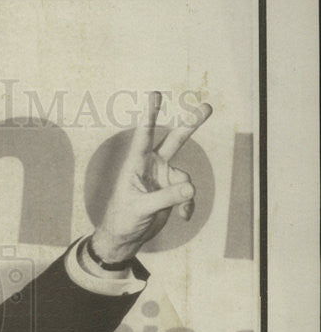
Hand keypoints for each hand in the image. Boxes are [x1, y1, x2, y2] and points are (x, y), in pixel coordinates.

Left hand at [92, 91, 212, 263]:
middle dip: (191, 124)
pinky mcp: (172, 192)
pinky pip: (188, 194)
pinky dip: (188, 205)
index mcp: (136, 164)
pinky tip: (183, 217)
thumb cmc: (123, 219)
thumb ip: (166, 197)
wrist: (126, 237)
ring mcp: (164, 177)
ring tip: (181, 212)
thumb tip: (191, 189)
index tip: (154, 94)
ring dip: (186, 195)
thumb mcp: (141, 208)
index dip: (150, 115)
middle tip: (207, 107)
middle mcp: (152, 166)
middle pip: (175, 140)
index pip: (144, 135)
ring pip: (185, 178)